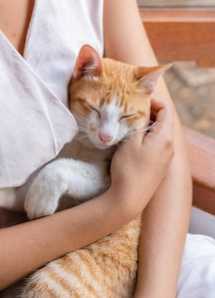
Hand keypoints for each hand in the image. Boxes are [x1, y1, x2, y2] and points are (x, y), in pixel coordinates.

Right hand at [109, 98, 173, 217]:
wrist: (129, 199)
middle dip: (149, 110)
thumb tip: (142, 109)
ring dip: (147, 123)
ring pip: (160, 132)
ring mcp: (165, 157)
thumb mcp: (130, 140)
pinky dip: (147, 135)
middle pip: (164, 120)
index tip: (137, 98)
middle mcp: (169, 146)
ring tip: (129, 121)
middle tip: (130, 108)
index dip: (153, 100)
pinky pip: (157, 143)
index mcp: (165, 137)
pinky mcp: (159, 165)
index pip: (167, 109)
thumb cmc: (128, 168)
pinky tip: (133, 138)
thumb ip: (138, 122)